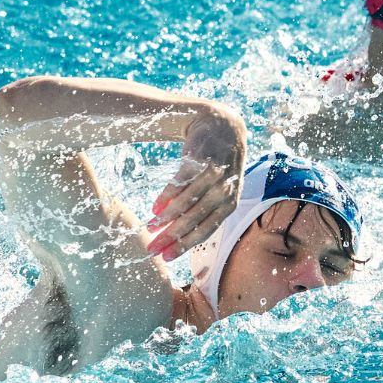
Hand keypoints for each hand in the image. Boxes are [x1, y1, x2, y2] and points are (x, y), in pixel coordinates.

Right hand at [146, 109, 246, 259]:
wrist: (222, 125)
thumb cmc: (218, 164)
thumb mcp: (220, 188)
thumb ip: (206, 210)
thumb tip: (179, 236)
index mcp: (231, 202)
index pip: (206, 229)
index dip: (185, 245)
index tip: (166, 257)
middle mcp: (225, 190)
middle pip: (194, 219)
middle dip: (171, 237)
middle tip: (152, 249)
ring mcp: (213, 175)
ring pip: (186, 203)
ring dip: (166, 218)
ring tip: (150, 227)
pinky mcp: (200, 160)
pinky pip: (180, 183)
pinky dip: (166, 197)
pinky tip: (155, 208)